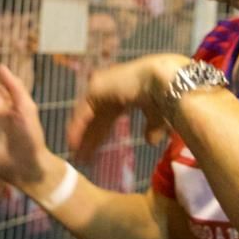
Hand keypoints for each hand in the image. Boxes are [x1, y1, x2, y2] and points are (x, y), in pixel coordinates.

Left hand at [65, 54, 183, 160]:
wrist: (162, 81)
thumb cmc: (165, 97)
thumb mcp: (158, 117)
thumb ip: (153, 127)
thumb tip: (151, 142)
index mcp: (125, 94)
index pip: (107, 118)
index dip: (101, 135)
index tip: (95, 152)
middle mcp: (111, 90)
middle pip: (95, 120)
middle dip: (89, 139)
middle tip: (82, 158)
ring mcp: (102, 88)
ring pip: (86, 117)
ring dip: (81, 137)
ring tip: (76, 157)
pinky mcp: (95, 89)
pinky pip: (82, 113)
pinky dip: (77, 129)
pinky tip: (74, 144)